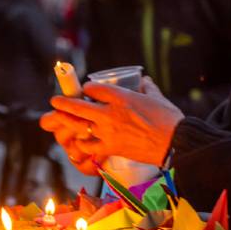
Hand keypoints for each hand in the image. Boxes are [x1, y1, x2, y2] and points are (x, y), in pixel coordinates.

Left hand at [41, 78, 184, 165]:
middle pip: (78, 106)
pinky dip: (82, 144)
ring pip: (79, 126)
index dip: (87, 88)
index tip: (86, 90)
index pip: (93, 88)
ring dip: (67, 122)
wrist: (175, 143)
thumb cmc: (169, 119)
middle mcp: (110, 113)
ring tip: (58, 119)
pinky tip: (79, 142)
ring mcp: (109, 131)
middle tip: (55, 101)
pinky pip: (89, 146)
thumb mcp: (157, 97)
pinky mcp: (111, 148)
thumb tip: (145, 81)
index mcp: (121, 97)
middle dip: (63, 102)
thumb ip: (147, 88)